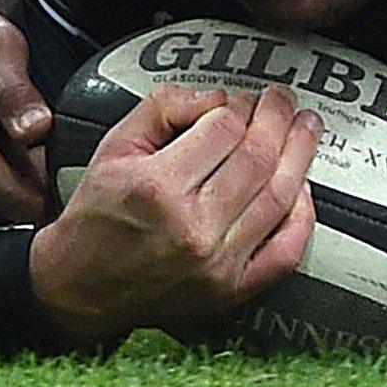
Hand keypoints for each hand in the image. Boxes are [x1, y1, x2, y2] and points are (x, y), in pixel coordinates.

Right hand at [28, 84, 323, 344]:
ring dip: (300, 155)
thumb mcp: (115, 145)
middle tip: (283, 100)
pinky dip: (302, 217)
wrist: (80, 286)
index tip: (241, 98)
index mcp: (157, 187)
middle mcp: (192, 227)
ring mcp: (216, 263)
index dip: (240, 104)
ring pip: (279, 197)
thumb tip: (217, 97)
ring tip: (306, 128)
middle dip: (279, 119)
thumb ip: (164, 107)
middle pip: (258, 158)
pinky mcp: (230, 290)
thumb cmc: (97, 215)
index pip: (224, 128)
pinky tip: (303, 188)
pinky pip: (285, 251)